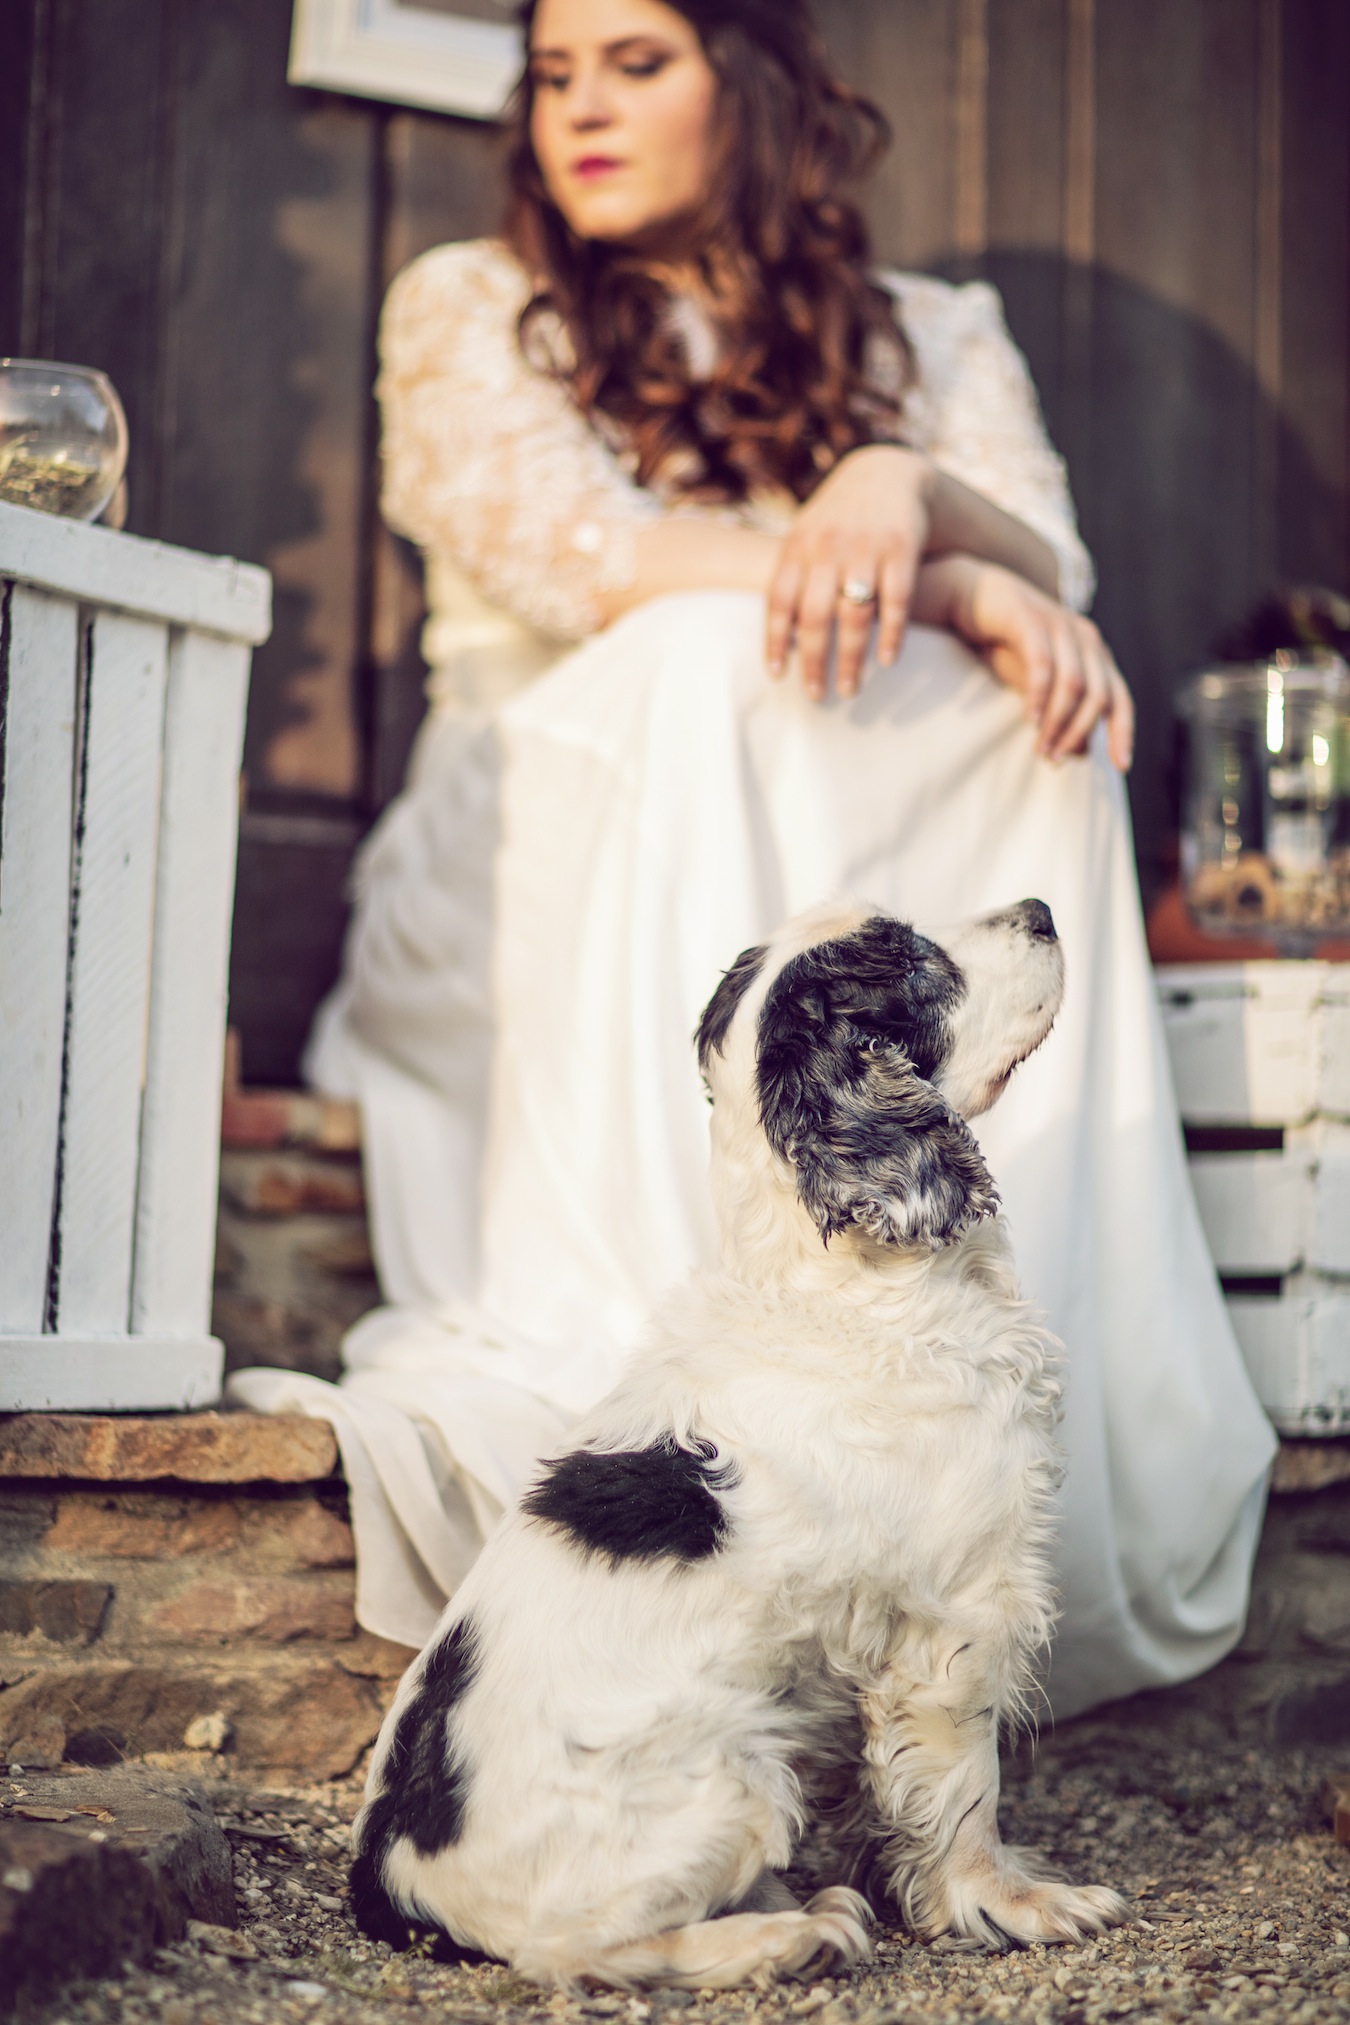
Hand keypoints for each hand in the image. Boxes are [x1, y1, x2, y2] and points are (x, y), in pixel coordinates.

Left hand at [766, 446, 932, 701]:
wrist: (888, 474)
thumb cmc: (838, 518)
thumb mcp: (806, 535)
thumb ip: (791, 576)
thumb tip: (777, 635)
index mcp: (798, 547)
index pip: (779, 601)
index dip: (775, 640)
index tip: (777, 676)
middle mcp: (828, 548)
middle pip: (814, 615)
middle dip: (813, 661)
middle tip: (816, 696)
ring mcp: (866, 548)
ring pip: (854, 614)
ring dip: (850, 658)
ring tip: (848, 690)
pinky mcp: (902, 549)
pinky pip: (897, 600)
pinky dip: (892, 634)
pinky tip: (888, 662)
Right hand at [923, 555, 1133, 769]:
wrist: (973, 597)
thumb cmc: (1007, 644)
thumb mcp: (1037, 687)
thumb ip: (1060, 714)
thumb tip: (1080, 754)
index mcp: (1095, 655)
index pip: (1120, 699)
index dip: (1123, 732)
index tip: (1121, 766)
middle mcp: (1086, 638)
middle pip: (1098, 696)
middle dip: (1077, 734)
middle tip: (1053, 759)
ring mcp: (1061, 625)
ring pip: (1073, 685)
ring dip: (1057, 723)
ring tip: (1039, 749)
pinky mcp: (1032, 619)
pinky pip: (1043, 665)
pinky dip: (1039, 697)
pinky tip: (1030, 721)